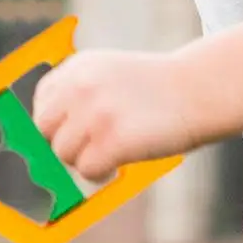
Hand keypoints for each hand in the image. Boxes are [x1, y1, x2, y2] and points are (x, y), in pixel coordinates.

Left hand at [31, 49, 205, 179]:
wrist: (202, 89)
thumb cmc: (160, 89)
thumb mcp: (111, 75)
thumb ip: (79, 95)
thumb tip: (49, 138)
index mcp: (78, 67)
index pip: (41, 102)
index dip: (55, 124)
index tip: (73, 133)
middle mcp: (80, 87)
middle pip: (45, 130)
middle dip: (64, 144)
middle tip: (92, 147)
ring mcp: (94, 113)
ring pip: (63, 154)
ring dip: (85, 160)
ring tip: (111, 155)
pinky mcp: (111, 140)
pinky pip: (86, 170)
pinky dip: (100, 174)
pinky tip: (118, 166)